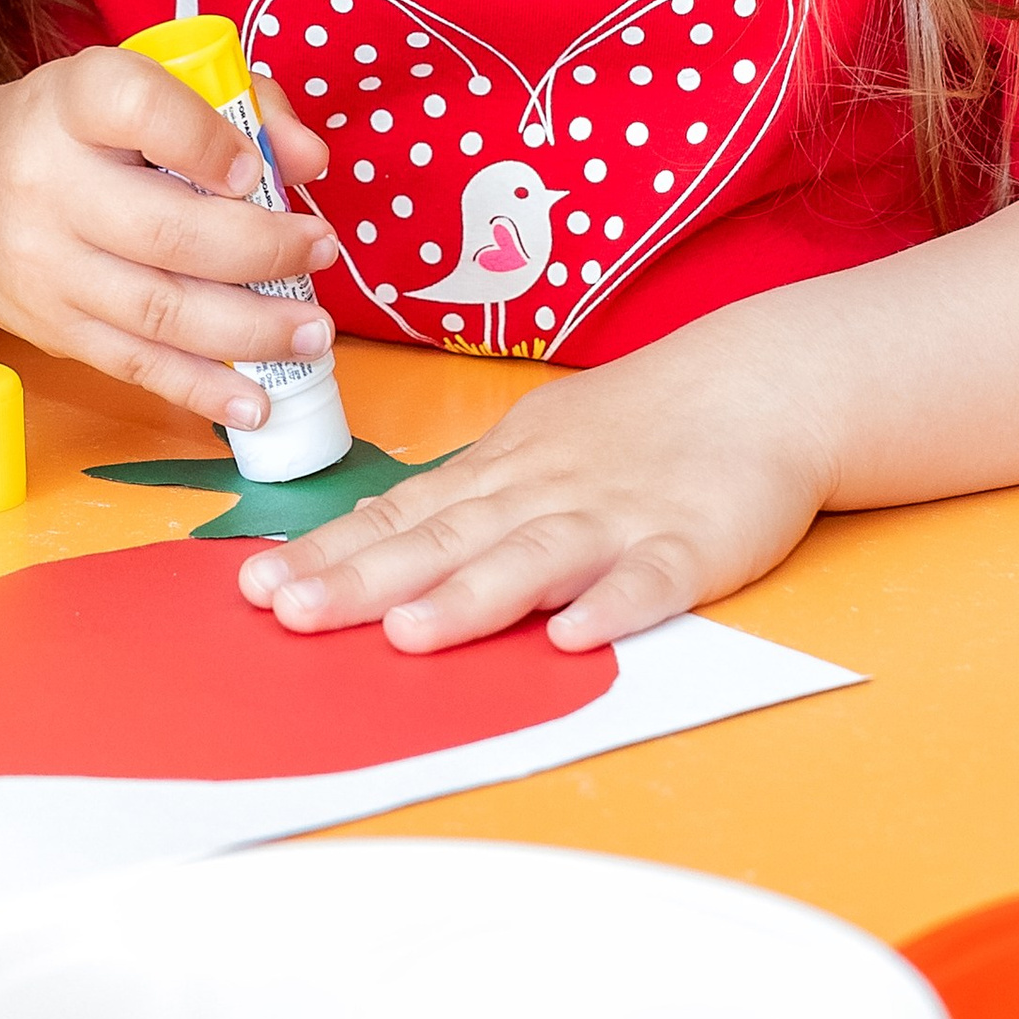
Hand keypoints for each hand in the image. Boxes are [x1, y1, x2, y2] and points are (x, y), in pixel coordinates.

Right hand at [0, 48, 340, 430]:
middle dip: (263, 250)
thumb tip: (308, 160)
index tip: (256, 168)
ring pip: (160, 310)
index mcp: (73, 103)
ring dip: (251, 329)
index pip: (139, 109)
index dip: (207, 140)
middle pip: (167, 230)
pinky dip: (203, 390)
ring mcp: (46, 266)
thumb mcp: (147, 88)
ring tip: (311, 331)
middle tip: (322, 251)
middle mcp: (47, 183)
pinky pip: (136, 366)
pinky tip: (257, 401)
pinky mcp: (53, 329)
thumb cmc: (86, 133)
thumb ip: (241, 106)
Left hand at [237, 311, 831, 653]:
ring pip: (536, 557)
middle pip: (445, 539)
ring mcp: (618, 517)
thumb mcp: (536, 450)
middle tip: (291, 613)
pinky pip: (651, 578)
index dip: (331, 552)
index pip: (401, 515)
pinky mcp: (693, 543)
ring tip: (411, 636)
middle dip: (364, 580)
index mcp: (502, 475)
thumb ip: (465, 505)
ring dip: (474, 596)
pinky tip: (580, 635)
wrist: (761, 382)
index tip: (257, 586)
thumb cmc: (638, 426)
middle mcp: (545, 494)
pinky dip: (616, 605)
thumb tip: (374, 550)